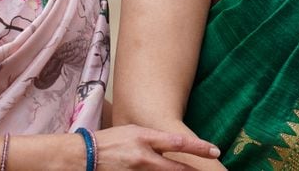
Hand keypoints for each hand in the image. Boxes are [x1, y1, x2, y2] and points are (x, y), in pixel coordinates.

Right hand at [93, 125, 220, 169]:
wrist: (83, 156)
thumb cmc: (111, 140)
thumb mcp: (135, 131)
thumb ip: (155, 140)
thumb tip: (175, 145)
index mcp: (145, 138)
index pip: (178, 142)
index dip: (199, 147)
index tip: (215, 151)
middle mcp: (143, 158)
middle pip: (176, 169)